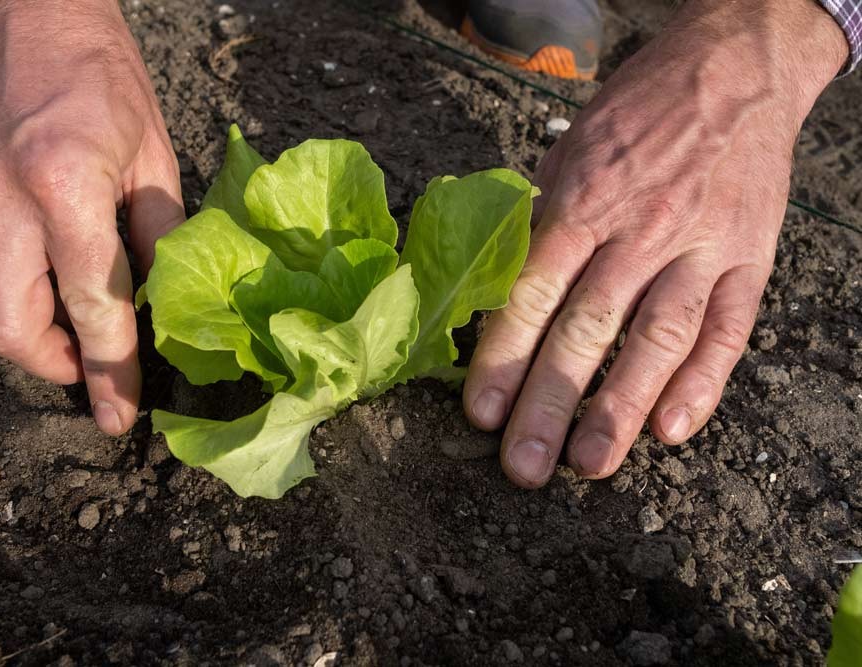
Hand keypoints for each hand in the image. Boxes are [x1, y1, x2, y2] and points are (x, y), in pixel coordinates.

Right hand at [0, 0, 183, 434]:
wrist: (27, 6)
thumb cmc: (103, 72)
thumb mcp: (154, 153)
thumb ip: (158, 235)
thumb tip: (164, 303)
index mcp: (63, 186)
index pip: (92, 305)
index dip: (112, 369)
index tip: (124, 415)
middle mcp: (0, 202)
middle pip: (9, 330)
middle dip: (54, 367)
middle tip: (94, 368)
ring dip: (33, 335)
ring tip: (77, 329)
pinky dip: (16, 292)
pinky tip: (51, 278)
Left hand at [464, 0, 847, 486]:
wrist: (734, 67)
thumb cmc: (635, 115)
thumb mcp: (568, 152)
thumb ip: (537, 223)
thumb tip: (493, 293)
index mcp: (584, 200)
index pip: (534, 293)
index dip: (504, 357)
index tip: (482, 414)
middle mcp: (641, 229)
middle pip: (589, 329)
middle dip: (552, 403)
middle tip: (525, 467)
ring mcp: (701, 245)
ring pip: (658, 339)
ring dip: (621, 408)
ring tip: (589, 464)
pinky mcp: (751, 256)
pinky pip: (729, 329)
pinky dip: (703, 383)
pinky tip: (672, 429)